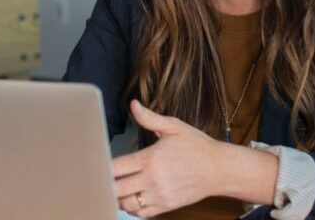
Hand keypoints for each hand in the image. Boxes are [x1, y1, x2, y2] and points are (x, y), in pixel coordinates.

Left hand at [111, 100, 223, 217]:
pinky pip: (142, 213)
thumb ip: (149, 118)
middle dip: (106, 184)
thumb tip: (133, 105)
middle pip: (117, 189)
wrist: (220, 169)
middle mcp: (153, 179)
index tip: (95, 164)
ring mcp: (160, 195)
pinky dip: (132, 208)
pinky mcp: (166, 206)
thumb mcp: (174, 127)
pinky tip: (130, 197)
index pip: (116, 168)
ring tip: (115, 187)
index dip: (101, 167)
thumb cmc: (197, 146)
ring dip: (117, 197)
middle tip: (100, 177)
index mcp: (151, 159)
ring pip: (126, 204)